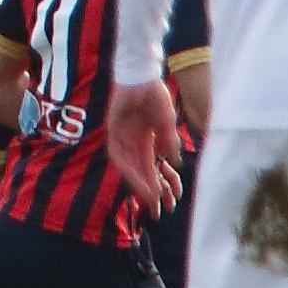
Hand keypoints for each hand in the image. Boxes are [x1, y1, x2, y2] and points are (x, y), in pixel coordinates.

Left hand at [106, 80, 183, 211]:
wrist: (141, 76)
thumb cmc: (154, 96)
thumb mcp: (166, 122)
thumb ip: (169, 141)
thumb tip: (175, 161)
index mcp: (147, 142)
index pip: (151, 170)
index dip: (158, 187)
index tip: (165, 204)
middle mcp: (133, 143)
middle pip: (139, 173)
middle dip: (147, 192)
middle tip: (156, 211)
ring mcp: (122, 137)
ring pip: (127, 166)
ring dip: (138, 183)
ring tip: (148, 198)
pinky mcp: (113, 129)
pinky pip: (117, 151)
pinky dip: (126, 165)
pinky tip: (135, 176)